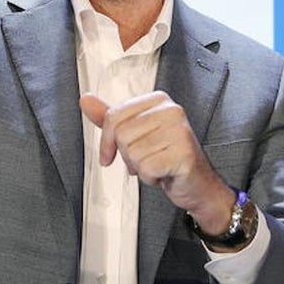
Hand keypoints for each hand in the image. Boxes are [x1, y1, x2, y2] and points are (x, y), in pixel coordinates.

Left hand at [79, 92, 235, 233]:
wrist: (197, 184)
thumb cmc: (166, 158)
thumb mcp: (135, 135)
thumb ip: (111, 118)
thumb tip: (86, 100)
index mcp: (158, 100)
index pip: (114, 116)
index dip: (106, 141)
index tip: (109, 155)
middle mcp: (171, 110)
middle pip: (122, 135)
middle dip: (127, 155)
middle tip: (146, 159)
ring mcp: (180, 131)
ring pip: (133, 152)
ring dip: (140, 168)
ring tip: (157, 165)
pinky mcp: (184, 153)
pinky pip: (147, 168)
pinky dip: (151, 178)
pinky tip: (164, 174)